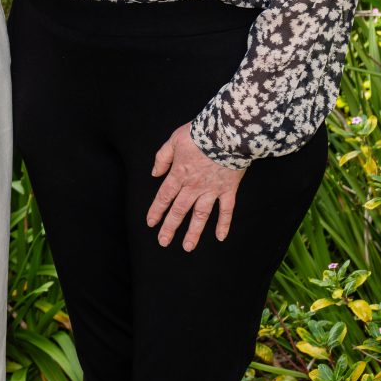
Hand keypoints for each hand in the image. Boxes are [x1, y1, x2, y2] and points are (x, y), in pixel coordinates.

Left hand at [146, 122, 244, 250]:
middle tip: (163, 242)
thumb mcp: (174, 140)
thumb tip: (155, 173)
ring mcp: (212, 190)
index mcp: (179, 174)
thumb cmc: (199, 133)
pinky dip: (224, 224)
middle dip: (170, 227)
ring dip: (193, 232)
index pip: (164, 196)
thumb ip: (162, 157)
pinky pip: (226, 210)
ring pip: (200, 215)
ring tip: (188, 247)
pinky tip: (220, 237)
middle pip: (179, 210)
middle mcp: (194, 186)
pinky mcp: (228, 189)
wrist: (227, 133)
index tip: (151, 223)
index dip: (157, 211)